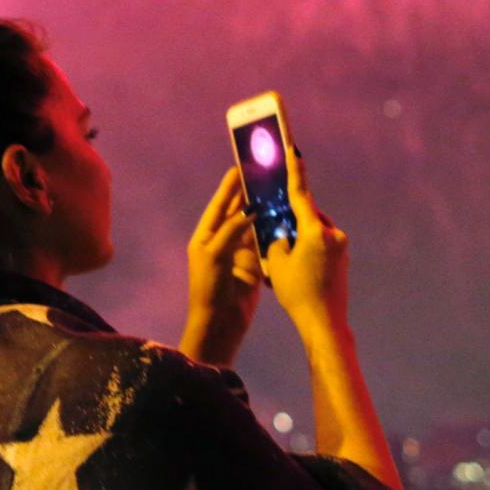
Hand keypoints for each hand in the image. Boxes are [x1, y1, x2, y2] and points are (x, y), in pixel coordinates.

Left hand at [181, 167, 262, 366]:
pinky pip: (263, 241)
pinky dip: (271, 229)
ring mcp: (238, 252)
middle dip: (247, 193)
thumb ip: (232, 229)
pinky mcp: (253, 264)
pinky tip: (283, 216)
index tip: (239, 167)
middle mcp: (221, 241)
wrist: (220, 322)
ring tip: (275, 190)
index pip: (219, 205)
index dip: (229, 187)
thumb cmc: (210, 288)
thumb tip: (249, 209)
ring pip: (252, 225)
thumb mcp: (216, 254)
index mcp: (206, 236)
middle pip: (236, 211)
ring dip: (262, 209)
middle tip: (261, 174)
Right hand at [261, 142, 349, 332]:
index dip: (294, 170)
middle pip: (309, 215)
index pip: (301, 195)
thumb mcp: (277, 262)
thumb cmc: (297, 293)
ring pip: (315, 231)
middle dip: (294, 221)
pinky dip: (311, 250)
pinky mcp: (344, 258)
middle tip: (278, 234)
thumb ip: (279, 240)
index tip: (293, 149)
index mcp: (315, 231)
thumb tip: (286, 234)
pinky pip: (323, 244)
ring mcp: (342, 246)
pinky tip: (301, 270)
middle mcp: (333, 234)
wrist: (323, 321)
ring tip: (289, 262)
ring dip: (302, 237)